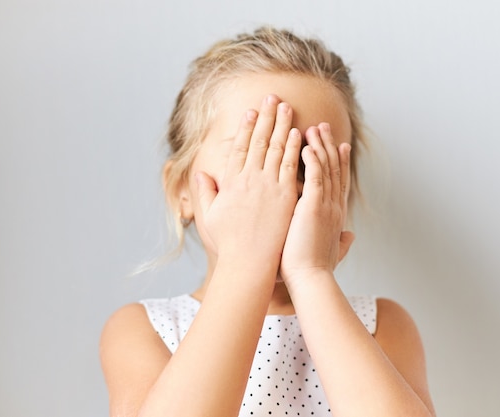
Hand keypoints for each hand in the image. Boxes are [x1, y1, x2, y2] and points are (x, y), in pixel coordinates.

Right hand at [195, 95, 301, 270]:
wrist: (249, 263)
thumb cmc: (229, 244)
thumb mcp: (210, 216)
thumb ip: (205, 192)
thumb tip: (200, 173)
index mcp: (231, 182)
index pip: (240, 148)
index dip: (246, 127)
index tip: (252, 111)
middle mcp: (249, 179)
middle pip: (259, 141)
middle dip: (266, 117)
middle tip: (273, 98)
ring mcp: (268, 186)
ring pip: (276, 149)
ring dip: (282, 125)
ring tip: (287, 107)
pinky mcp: (286, 196)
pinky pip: (291, 166)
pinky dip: (294, 148)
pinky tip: (298, 133)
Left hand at [279, 123, 353, 283]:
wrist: (310, 280)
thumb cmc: (315, 270)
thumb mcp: (331, 251)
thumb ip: (341, 241)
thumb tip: (351, 237)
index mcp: (335, 214)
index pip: (339, 182)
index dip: (339, 161)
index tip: (338, 145)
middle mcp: (334, 206)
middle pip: (335, 168)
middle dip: (329, 145)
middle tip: (324, 126)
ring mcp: (326, 205)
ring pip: (326, 168)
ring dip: (320, 146)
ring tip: (313, 127)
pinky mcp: (313, 207)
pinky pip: (315, 177)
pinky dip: (313, 160)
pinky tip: (306, 144)